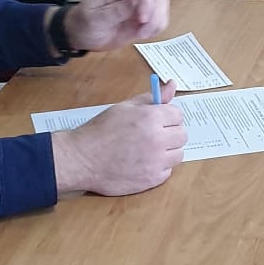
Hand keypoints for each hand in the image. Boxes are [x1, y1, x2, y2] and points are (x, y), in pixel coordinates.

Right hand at [51, 82, 186, 195]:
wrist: (81, 159)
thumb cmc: (101, 130)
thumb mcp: (125, 107)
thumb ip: (152, 97)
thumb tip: (172, 85)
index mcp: (151, 117)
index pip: (178, 115)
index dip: (167, 117)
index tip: (156, 121)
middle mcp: (158, 139)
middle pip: (182, 135)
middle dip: (169, 134)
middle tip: (151, 136)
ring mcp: (156, 162)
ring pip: (178, 154)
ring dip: (167, 152)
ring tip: (147, 151)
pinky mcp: (152, 180)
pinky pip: (167, 172)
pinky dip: (158, 168)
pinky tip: (141, 164)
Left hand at [62, 0, 168, 51]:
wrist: (78, 34)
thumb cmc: (82, 23)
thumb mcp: (94, 18)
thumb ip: (115, 11)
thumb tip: (136, 3)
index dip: (146, 2)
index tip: (142, 20)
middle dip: (155, 15)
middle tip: (142, 31)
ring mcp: (137, 11)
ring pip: (161, 9)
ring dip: (157, 23)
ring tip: (142, 34)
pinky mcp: (140, 23)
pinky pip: (157, 22)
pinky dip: (156, 29)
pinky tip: (144, 35)